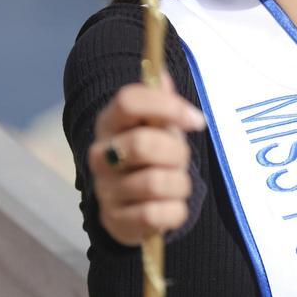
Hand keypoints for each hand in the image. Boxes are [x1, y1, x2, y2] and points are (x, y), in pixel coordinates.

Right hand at [88, 73, 206, 245]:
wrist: (132, 205)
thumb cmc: (150, 155)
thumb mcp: (157, 125)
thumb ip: (160, 100)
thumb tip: (162, 75)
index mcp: (109, 122)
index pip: (129, 101)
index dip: (167, 106)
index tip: (196, 120)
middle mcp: (100, 155)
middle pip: (143, 143)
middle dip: (176, 152)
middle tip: (181, 159)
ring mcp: (104, 189)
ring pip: (155, 182)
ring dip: (179, 184)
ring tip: (175, 184)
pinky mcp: (115, 221)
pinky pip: (156, 215)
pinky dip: (175, 211)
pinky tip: (170, 206)